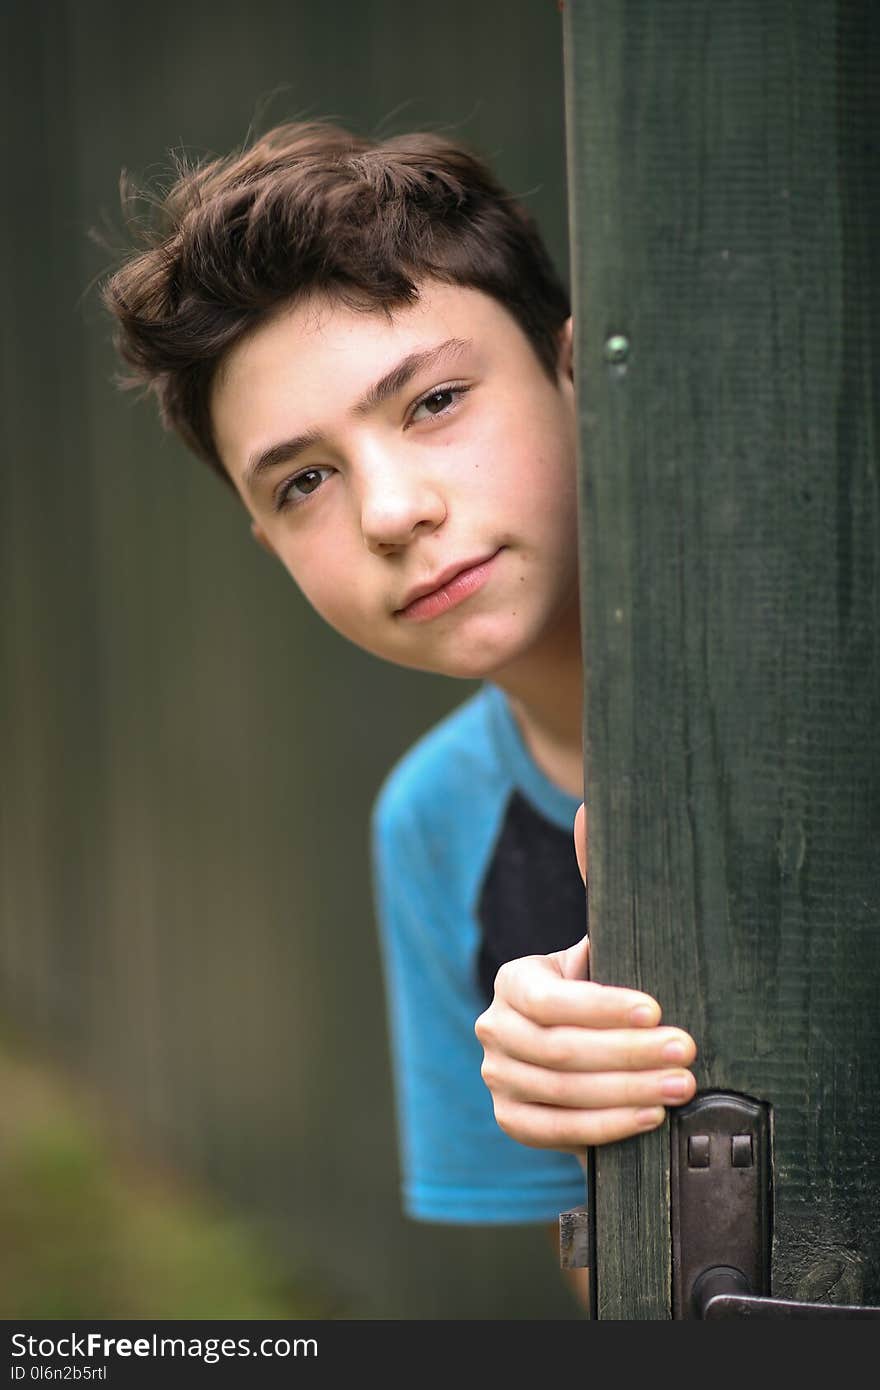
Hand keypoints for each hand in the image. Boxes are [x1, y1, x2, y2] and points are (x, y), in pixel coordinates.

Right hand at [474, 803, 696, 1152]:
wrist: (590, 1051)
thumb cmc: (605, 990)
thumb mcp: (604, 943)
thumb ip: (596, 881)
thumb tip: (590, 809)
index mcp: (515, 980)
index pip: (550, 1000)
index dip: (602, 1008)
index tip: (659, 1010)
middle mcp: (495, 1027)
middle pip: (557, 1050)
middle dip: (628, 1053)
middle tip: (687, 1053)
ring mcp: (497, 1078)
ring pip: (557, 1093)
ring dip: (625, 1092)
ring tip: (681, 1087)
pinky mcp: (511, 1119)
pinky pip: (551, 1131)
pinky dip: (602, 1127)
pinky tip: (648, 1119)